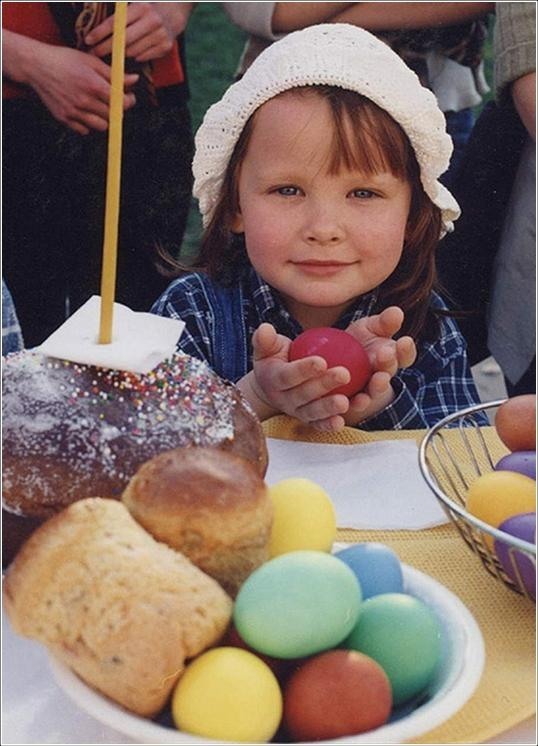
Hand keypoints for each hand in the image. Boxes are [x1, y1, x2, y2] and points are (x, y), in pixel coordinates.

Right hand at [28, 44, 137, 133]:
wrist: (36, 65)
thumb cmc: (65, 60)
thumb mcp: (90, 61)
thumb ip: (113, 74)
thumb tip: (134, 80)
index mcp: (93, 84)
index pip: (122, 103)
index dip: (129, 101)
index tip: (129, 97)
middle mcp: (84, 100)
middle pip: (113, 116)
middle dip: (117, 109)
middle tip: (113, 101)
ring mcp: (73, 111)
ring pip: (101, 126)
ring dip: (104, 119)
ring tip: (99, 107)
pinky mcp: (64, 118)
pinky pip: (84, 130)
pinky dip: (88, 124)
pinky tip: (85, 112)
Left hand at [86, 2, 191, 61]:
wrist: (173, 14)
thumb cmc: (145, 8)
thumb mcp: (132, 3)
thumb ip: (118, 10)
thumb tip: (94, 22)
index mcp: (141, 7)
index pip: (116, 23)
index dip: (100, 33)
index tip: (88, 40)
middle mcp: (152, 21)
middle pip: (123, 40)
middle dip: (105, 48)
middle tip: (94, 53)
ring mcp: (160, 35)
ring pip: (132, 50)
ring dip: (120, 53)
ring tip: (112, 52)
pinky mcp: (165, 47)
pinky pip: (143, 56)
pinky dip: (135, 55)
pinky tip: (130, 52)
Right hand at [238, 323, 351, 430]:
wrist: (272, 387)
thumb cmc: (275, 360)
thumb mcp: (267, 348)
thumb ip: (265, 340)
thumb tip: (265, 328)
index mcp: (274, 380)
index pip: (288, 375)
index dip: (303, 370)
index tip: (321, 361)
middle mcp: (284, 399)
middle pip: (304, 394)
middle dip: (323, 385)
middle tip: (344, 374)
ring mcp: (297, 412)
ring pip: (312, 412)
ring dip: (328, 408)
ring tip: (345, 402)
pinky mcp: (309, 421)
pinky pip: (318, 425)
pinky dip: (329, 425)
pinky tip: (342, 421)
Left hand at [344, 306, 416, 424]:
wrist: (333, 365)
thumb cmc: (357, 342)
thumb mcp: (369, 328)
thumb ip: (383, 322)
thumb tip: (397, 311)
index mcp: (392, 356)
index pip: (404, 353)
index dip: (406, 349)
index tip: (405, 340)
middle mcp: (383, 374)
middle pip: (390, 370)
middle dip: (389, 363)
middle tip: (385, 354)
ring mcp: (370, 391)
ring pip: (376, 390)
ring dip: (379, 386)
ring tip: (378, 380)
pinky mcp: (353, 403)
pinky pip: (356, 405)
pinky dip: (356, 404)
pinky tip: (353, 401)